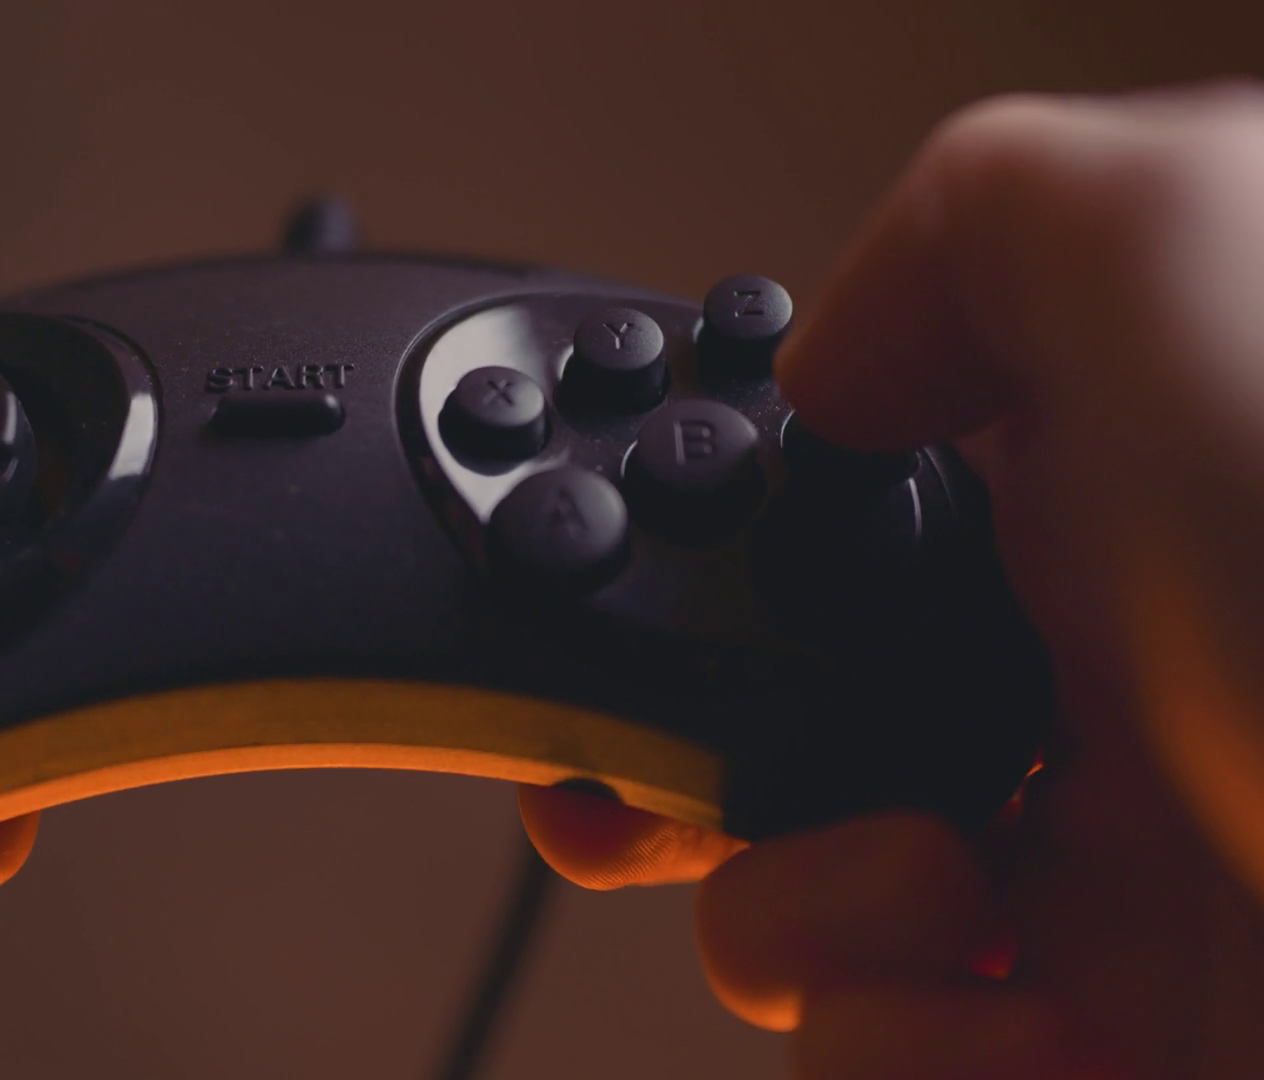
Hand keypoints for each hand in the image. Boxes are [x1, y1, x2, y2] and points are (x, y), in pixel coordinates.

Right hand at [522, 83, 1263, 1078]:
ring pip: (802, 912)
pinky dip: (898, 1056)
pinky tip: (1004, 1024)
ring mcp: (1112, 886)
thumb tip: (834, 362)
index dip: (700, 550)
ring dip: (791, 919)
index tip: (618, 606)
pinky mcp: (1117, 1057)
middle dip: (672, 763)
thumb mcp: (1190, 254)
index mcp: (1118, 490)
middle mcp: (1107, 686)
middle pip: (790, 723)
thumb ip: (974, 226)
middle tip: (638, 786)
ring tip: (928, 898)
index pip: (845, 506)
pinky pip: (895, 1059)